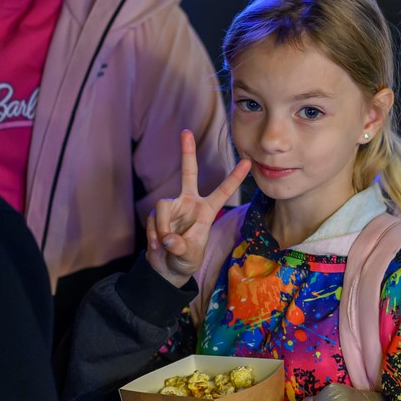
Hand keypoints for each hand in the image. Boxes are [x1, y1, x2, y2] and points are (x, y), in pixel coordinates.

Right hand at [146, 130, 251, 284]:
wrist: (166, 268)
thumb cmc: (185, 261)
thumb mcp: (189, 257)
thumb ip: (181, 248)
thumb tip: (167, 239)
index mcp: (206, 211)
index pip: (223, 191)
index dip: (235, 177)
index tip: (248, 161)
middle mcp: (189, 203)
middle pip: (188, 173)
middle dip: (187, 152)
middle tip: (186, 132)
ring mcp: (172, 207)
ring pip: (162, 206)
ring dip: (162, 227)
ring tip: (165, 244)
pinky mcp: (156, 213)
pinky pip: (152, 220)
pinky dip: (153, 235)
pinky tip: (157, 245)